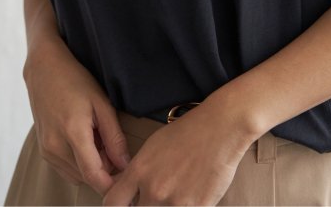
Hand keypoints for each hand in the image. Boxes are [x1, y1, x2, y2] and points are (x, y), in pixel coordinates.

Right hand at [23, 39, 131, 195]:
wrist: (44, 68)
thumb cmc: (75, 80)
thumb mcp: (101, 103)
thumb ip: (114, 136)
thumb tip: (125, 164)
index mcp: (72, 132)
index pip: (94, 176)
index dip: (113, 183)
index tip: (126, 177)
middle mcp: (55, 146)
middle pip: (86, 177)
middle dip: (104, 169)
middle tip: (112, 145)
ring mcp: (46, 149)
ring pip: (76, 175)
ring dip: (91, 166)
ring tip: (97, 138)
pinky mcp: (42, 149)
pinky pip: (65, 168)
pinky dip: (78, 162)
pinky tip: (84, 140)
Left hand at [102, 99, 255, 205]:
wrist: (218, 130)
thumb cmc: (186, 133)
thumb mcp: (152, 147)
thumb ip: (137, 171)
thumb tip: (127, 190)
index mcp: (140, 171)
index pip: (112, 203)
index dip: (115, 206)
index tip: (124, 205)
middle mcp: (154, 190)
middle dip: (145, 205)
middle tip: (157, 195)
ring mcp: (176, 202)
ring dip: (166, 206)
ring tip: (178, 189)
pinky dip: (187, 206)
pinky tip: (192, 195)